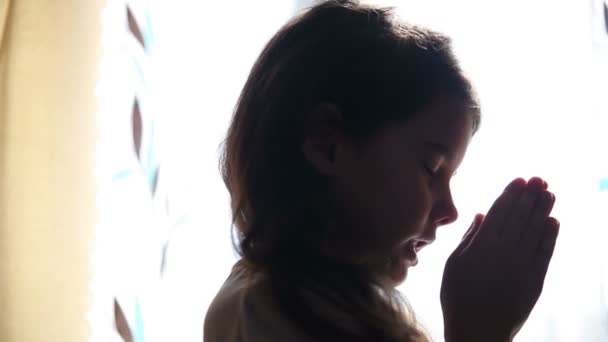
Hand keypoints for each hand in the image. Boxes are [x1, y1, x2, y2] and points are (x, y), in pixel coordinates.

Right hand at [441, 177, 559, 341]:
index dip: (511, 194)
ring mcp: (522, 264)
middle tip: (538, 179)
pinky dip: (551, 235)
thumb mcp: (454, 264)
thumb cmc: (458, 297)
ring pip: (536, 230)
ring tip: (549, 192)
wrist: (478, 330)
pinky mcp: (535, 278)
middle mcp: (505, 250)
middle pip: (520, 217)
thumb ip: (469, 237)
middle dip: (530, 196)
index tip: (519, 180)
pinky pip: (546, 251)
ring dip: (543, 209)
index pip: (501, 213)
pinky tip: (553, 221)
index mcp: (482, 245)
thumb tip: (482, 214)